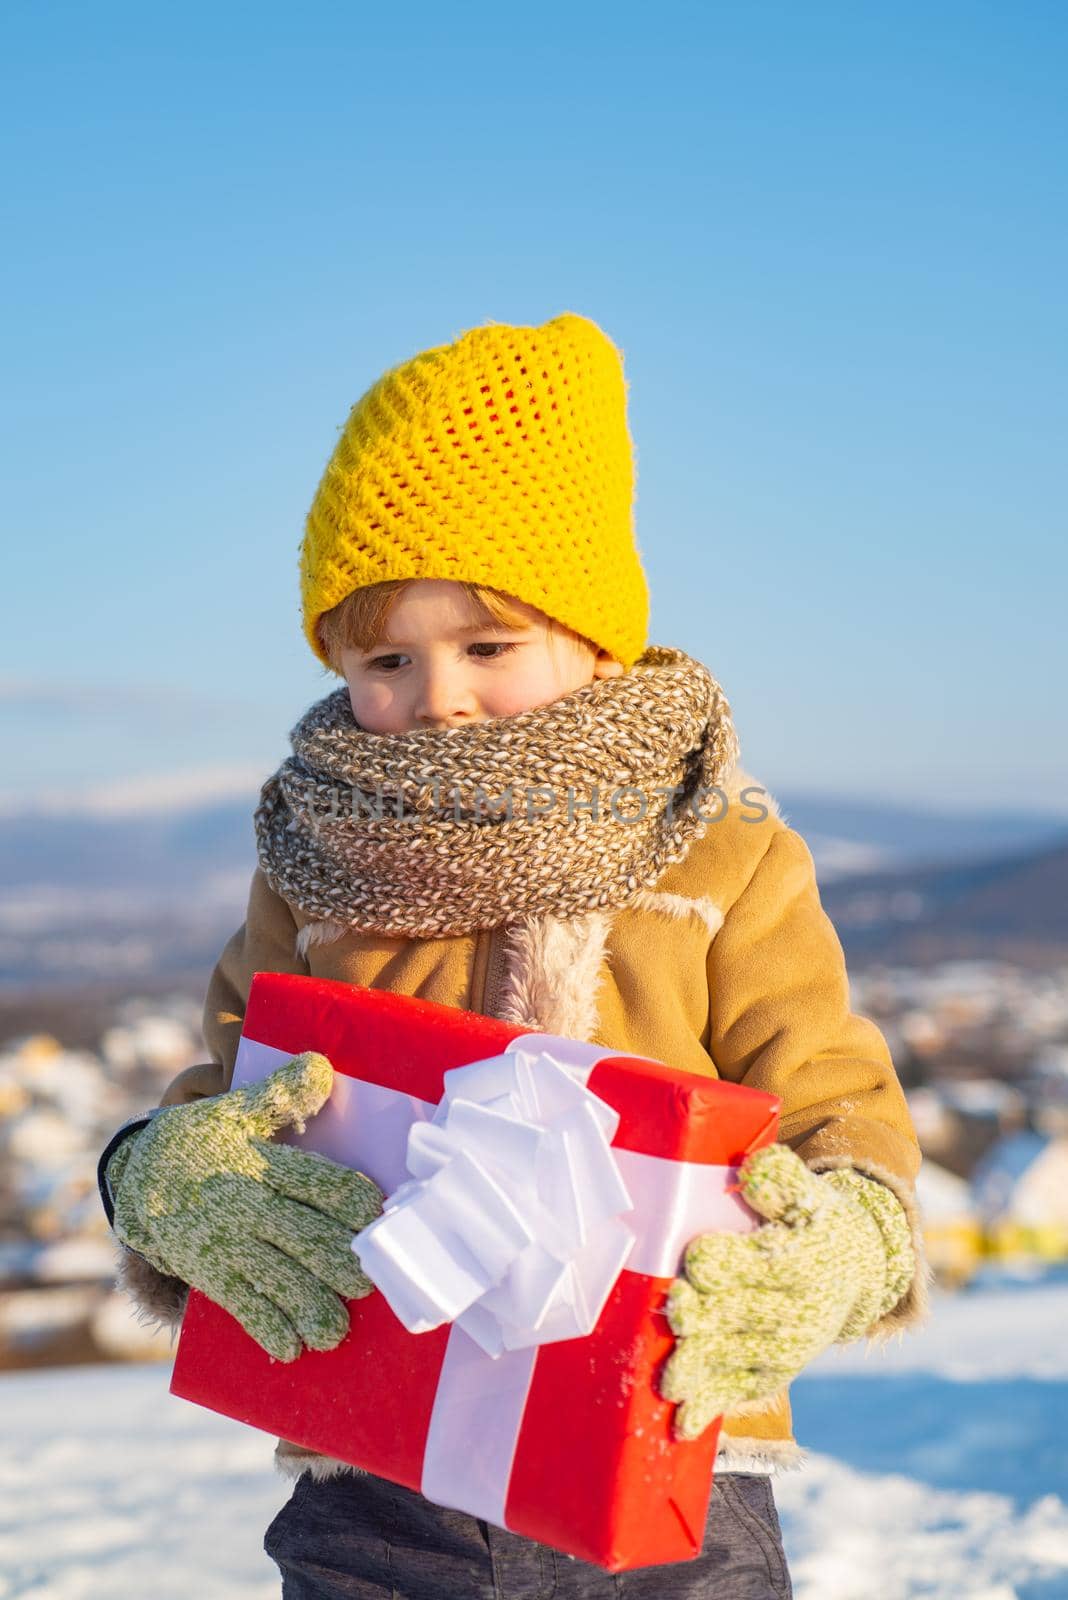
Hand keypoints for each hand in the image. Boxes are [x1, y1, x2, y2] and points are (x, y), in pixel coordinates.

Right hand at [107, 1052, 383, 1360]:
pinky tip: (292, 1347)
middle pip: (300, 1235)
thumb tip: (322, 1065)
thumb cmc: (199, 1141)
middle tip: (367, 1282)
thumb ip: (280, 1094)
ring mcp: (226, 1243)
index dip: (346, 1196)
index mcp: (258, 1164)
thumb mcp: (235, 1110)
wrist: (132, 1177)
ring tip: (335, 1330)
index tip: (375, 1212)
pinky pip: (241, 1303)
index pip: (312, 1180)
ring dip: (307, 1305)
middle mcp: (245, 1206)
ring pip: (275, 1277)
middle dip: (335, 1261)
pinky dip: (266, 1326)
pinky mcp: (209, 1272)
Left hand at [659, 1142, 914, 1438]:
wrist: (852, 1270)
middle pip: (742, 1314)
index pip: (766, 1265)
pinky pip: (738, 1390)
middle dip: (705, 1314)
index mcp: (807, 1260)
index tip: (698, 1258)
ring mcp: (786, 1348)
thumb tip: (753, 1172)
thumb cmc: (811, 1220)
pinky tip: (681, 1423)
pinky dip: (710, 1407)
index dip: (729, 1262)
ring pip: (736, 1358)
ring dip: (700, 1366)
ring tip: (668, 1376)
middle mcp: (800, 1311)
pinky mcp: (772, 1372)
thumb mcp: (806, 1190)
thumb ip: (780, 1178)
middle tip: (672, 1308)